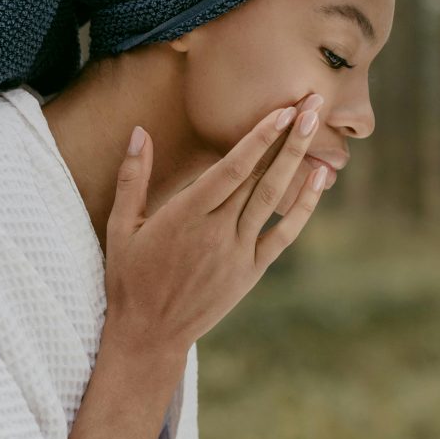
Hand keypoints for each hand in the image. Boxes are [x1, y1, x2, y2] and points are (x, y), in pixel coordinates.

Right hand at [102, 93, 326, 359]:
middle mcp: (217, 231)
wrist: (149, 335)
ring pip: (274, 198)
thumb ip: (133, 178)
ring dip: (298, 160)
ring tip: (317, 127)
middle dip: (289, 137)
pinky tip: (318, 178)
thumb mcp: (121, 226)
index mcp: (185, 216)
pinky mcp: (250, 271)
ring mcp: (238, 252)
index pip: (231, 168)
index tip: (281, 110)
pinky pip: (283, 234)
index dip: (259, 137)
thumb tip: (140, 132)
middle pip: (261, 176)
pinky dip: (303, 206)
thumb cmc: (130, 278)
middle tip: (312, 102)